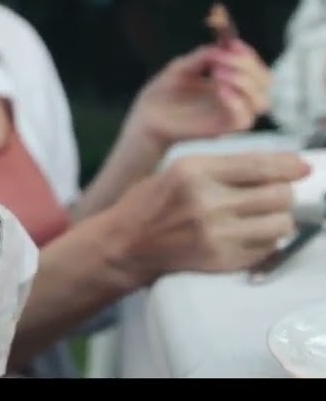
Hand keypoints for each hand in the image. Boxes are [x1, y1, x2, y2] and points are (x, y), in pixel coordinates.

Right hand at [110, 152, 308, 282]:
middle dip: (282, 193)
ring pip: (281, 223)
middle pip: (279, 195)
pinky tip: (245, 234)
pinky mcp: (222, 260)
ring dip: (278, 218)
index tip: (301, 167)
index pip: (260, 165)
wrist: (125, 244)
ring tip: (258, 216)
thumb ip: (227, 167)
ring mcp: (216, 234)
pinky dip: (266, 240)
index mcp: (194, 171)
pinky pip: (269, 248)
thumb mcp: (180, 170)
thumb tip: (285, 167)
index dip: (289, 166)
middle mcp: (206, 202)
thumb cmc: (152, 204)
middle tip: (270, 195)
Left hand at [125, 39, 271, 149]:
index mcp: (230, 81)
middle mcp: (237, 98)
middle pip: (265, 81)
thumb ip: (200, 56)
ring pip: (261, 101)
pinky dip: (236, 101)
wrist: (147, 117)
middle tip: (221, 59)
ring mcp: (231, 115)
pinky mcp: (223, 130)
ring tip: (218, 72)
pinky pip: (243, 118)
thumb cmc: (163, 93)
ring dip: (244, 82)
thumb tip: (221, 47)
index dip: (247, 53)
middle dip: (248, 65)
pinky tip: (219, 89)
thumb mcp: (181, 68)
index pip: (255, 67)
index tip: (231, 43)